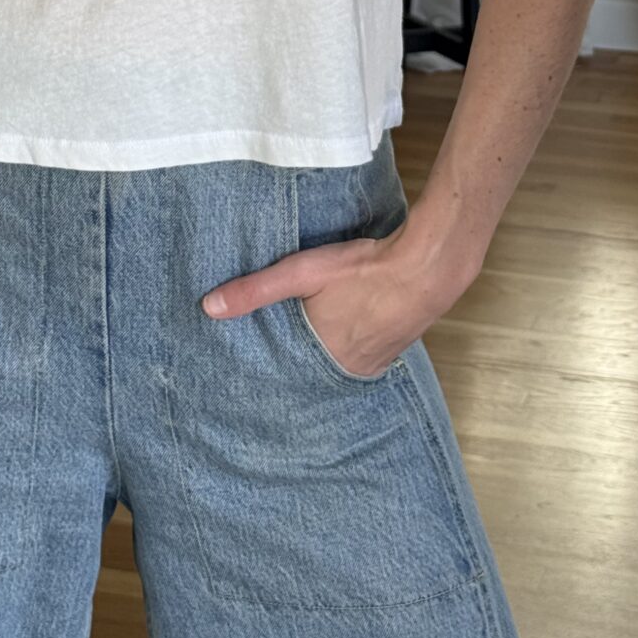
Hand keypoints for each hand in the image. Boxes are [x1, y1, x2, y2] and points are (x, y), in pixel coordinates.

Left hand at [200, 218, 479, 378]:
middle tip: (275, 350)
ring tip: (308, 338)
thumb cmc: (364, 269)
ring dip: (325, 351)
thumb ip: (255, 290)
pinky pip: (363, 353)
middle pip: (313, 368)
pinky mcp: (394, 348)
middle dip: (297, 360)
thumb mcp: (301, 273)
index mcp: (323, 357)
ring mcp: (376, 361)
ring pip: (338, 361)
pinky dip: (350, 344)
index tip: (251, 365)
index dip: (271, 365)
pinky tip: (345, 327)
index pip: (286, 372)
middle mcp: (349, 368)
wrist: (429, 265)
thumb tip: (209, 307)